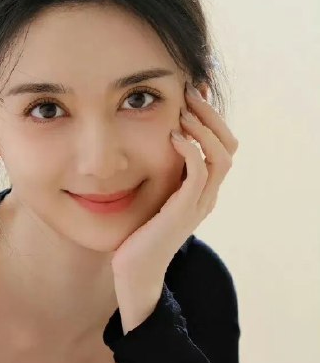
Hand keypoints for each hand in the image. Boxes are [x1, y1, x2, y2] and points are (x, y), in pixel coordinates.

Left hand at [110, 81, 238, 320]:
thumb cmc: (136, 233)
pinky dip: (190, 149)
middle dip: (210, 114)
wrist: (133, 271)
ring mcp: (199, 204)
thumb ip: (156, 173)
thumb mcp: (150, 195)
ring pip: (221, 155)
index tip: (192, 91)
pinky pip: (199, 172)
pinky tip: (172, 136)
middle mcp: (207, 195)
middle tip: (189, 91)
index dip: (211, 116)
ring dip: (203, 127)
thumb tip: (144, 141)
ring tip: (182, 110)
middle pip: (229, 144)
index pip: (221, 144)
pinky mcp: (184, 211)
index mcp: (201, 190)